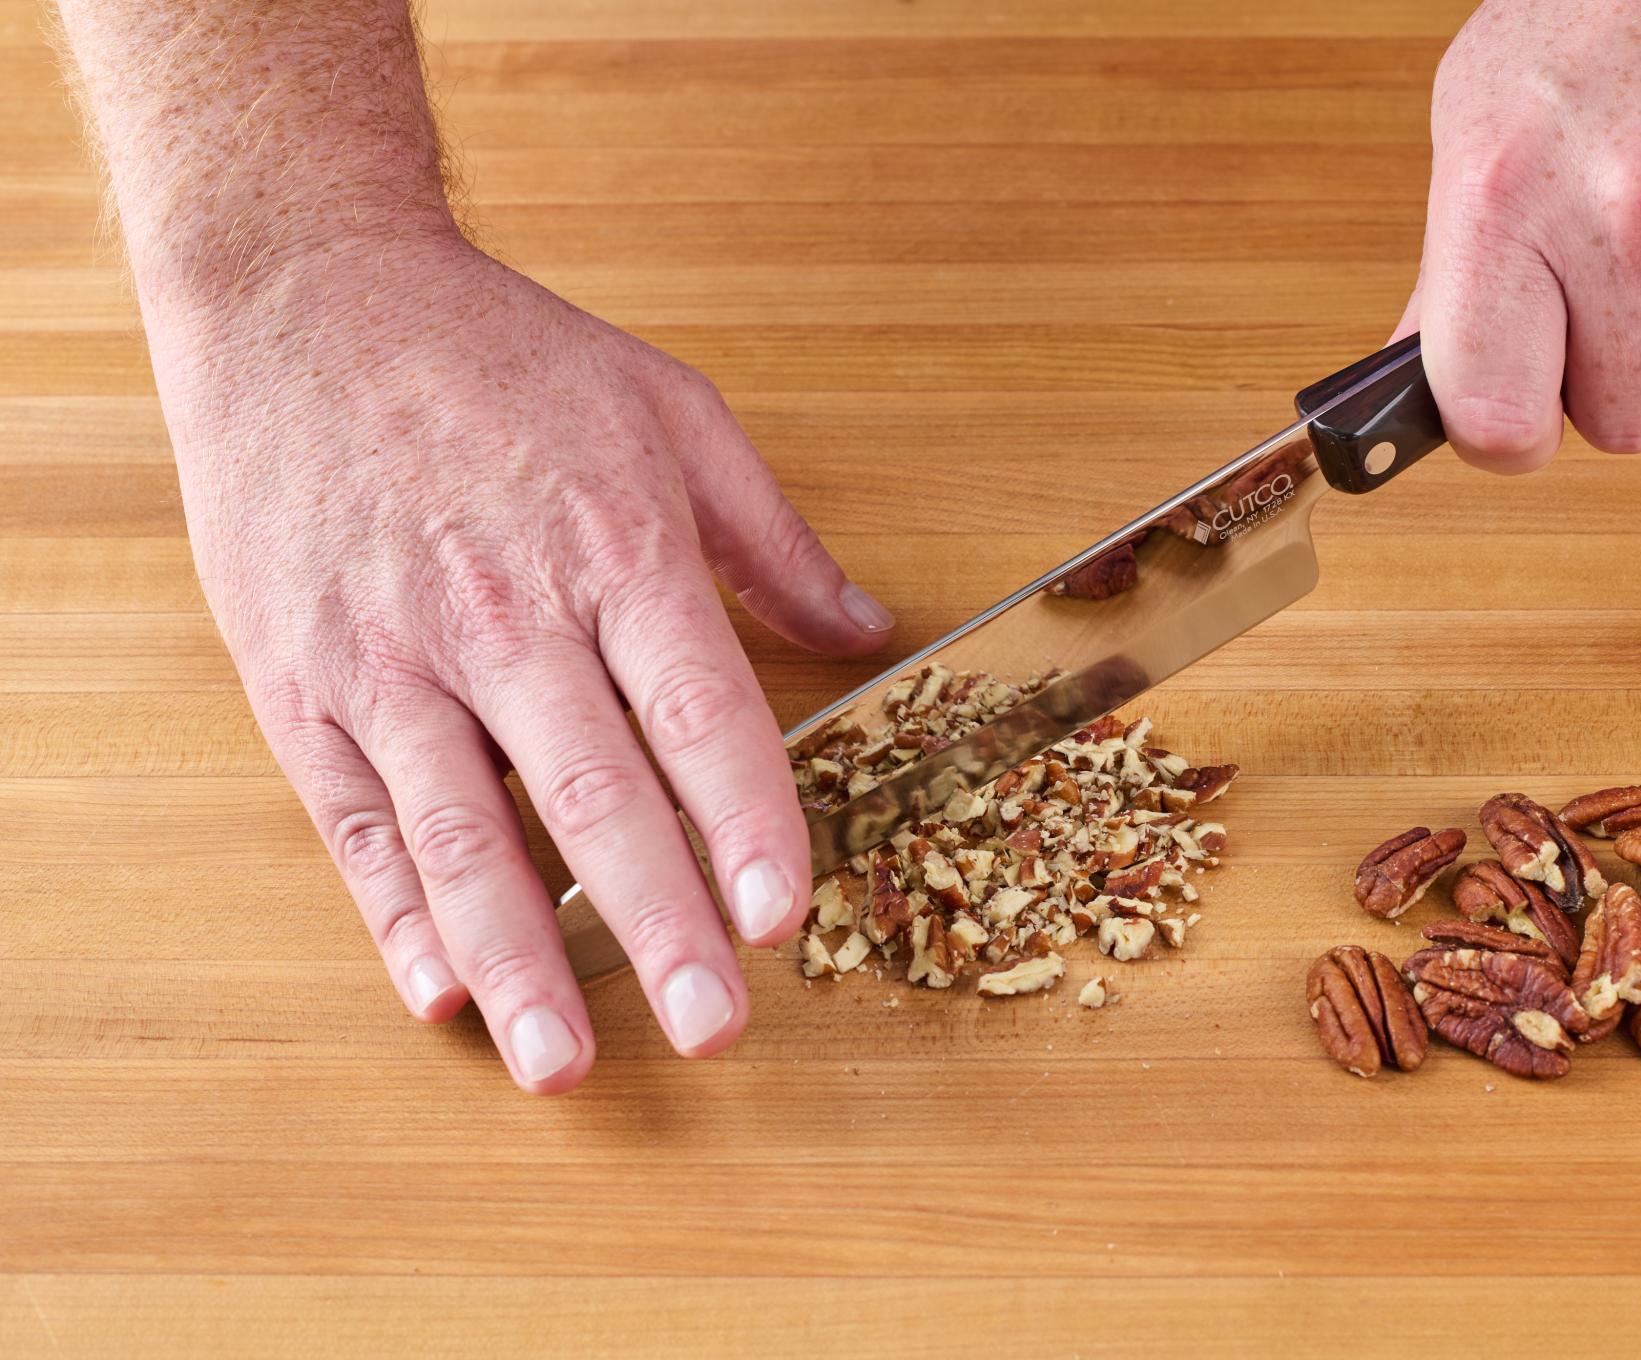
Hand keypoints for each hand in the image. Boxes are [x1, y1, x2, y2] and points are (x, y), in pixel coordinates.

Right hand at [155, 231, 894, 1092]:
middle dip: (656, 923)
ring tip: (564, 1058)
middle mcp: (503, 612)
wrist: (304, 297)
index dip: (745, 819)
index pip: (696, 710)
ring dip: (517, 954)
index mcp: (611, 546)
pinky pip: (352, 816)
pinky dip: (393, 909)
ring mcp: (392, 653)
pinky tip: (439, 986)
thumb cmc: (499, 357)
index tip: (785, 913)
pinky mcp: (303, 680)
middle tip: (712, 1028)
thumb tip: (867, 627)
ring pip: (460, 829)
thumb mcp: (670, 412)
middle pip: (591, 792)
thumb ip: (772, 539)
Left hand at [1399, 0, 1640, 468]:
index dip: (1503, 432)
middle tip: (1605, 287)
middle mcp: (1636, 220)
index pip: (1497, 420)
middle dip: (1613, 374)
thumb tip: (1418, 402)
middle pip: (1627, 425)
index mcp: (1511, 204)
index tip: (1510, 407)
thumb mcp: (1476, 134)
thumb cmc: (1589, 22)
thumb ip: (1448, 281)